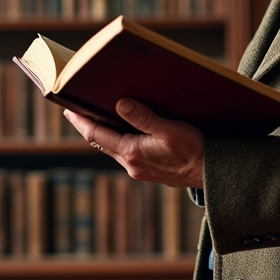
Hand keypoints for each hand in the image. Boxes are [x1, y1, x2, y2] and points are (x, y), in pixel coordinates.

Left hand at [64, 99, 203, 187]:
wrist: (211, 175)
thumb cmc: (194, 151)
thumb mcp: (170, 130)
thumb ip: (144, 118)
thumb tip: (120, 104)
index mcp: (132, 153)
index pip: (97, 135)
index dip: (81, 122)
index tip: (68, 110)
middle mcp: (131, 164)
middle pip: (101, 142)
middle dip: (88, 126)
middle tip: (76, 110)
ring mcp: (139, 170)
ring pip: (113, 148)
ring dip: (103, 134)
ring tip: (96, 117)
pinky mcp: (147, 170)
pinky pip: (125, 153)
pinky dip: (118, 140)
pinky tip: (122, 131)